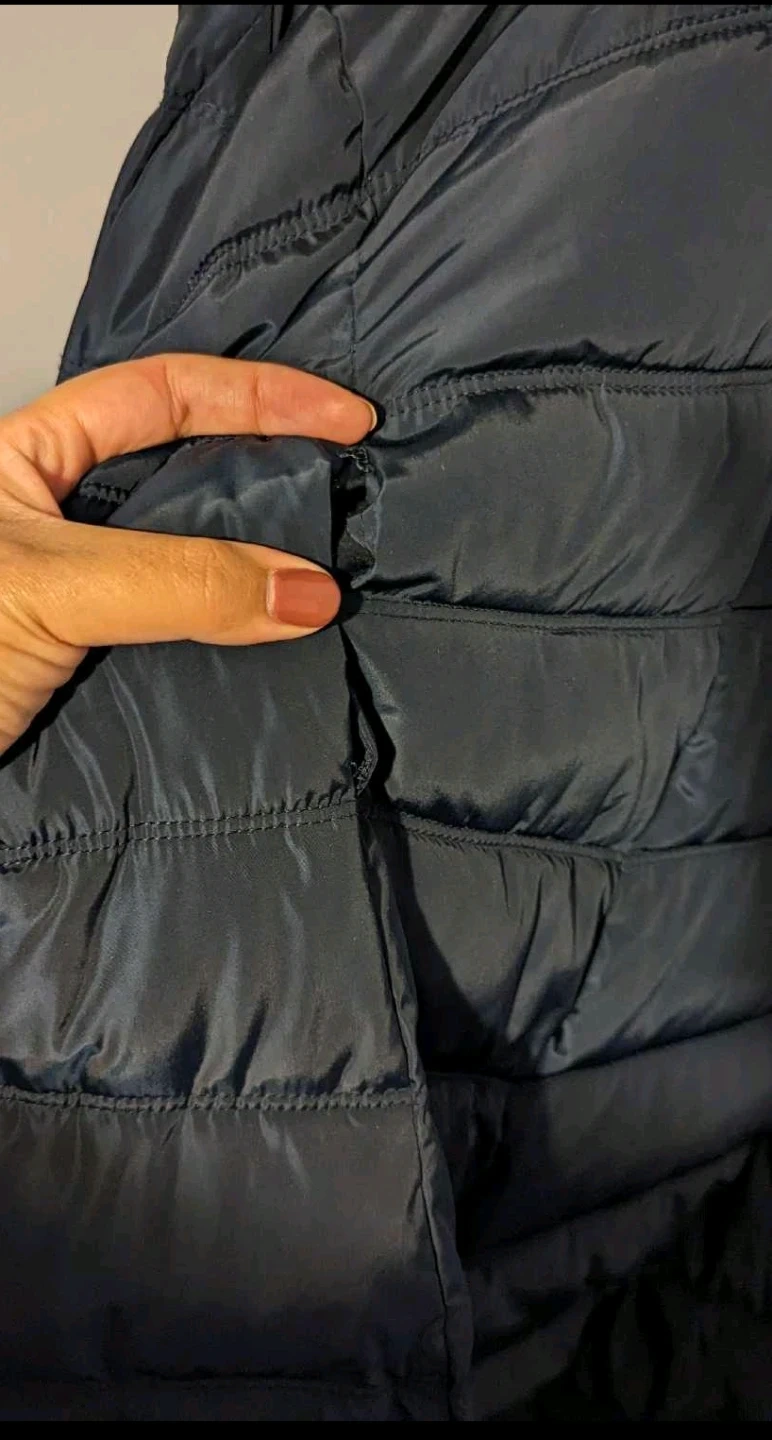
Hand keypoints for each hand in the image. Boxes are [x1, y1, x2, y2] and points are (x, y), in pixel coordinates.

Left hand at [0, 354, 374, 755]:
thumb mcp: (49, 589)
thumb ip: (178, 583)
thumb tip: (305, 589)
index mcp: (26, 457)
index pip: (160, 395)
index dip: (259, 396)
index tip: (347, 420)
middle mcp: (58, 517)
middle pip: (186, 471)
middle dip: (272, 474)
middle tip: (356, 491)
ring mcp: (77, 593)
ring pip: (188, 560)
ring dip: (258, 570)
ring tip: (332, 576)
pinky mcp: (90, 666)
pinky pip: (180, 635)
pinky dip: (233, 639)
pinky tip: (276, 646)